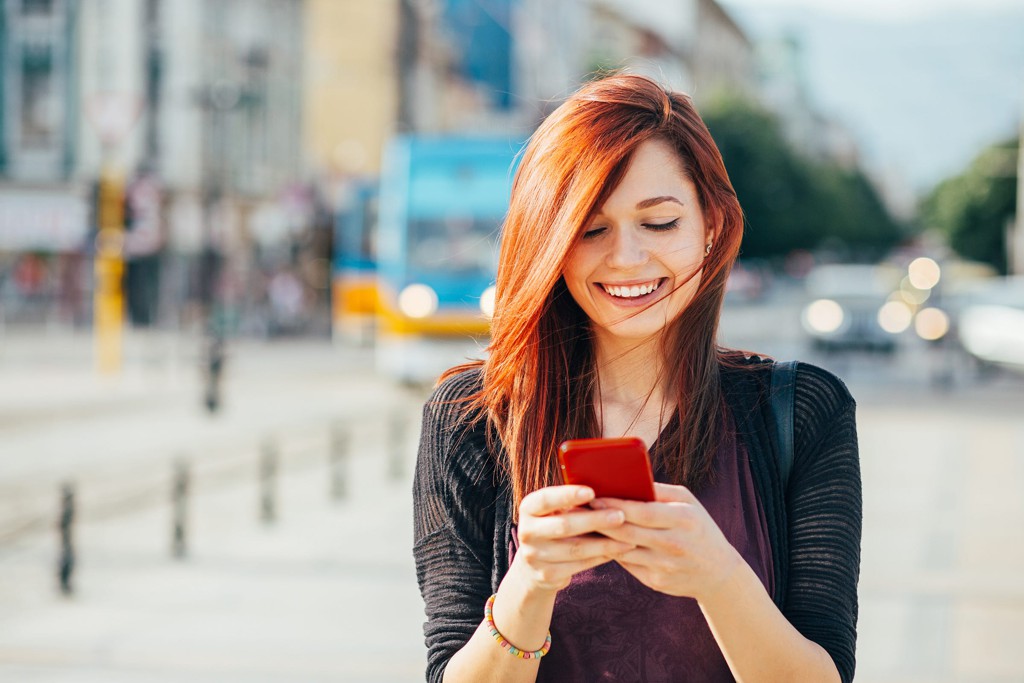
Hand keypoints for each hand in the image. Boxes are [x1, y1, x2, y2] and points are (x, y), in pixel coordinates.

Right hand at [511, 485, 634, 592]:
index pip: (545, 499)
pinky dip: (601, 557)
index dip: (567, 495)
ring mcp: (534, 556)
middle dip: (595, 520)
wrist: (533, 566)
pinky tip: (618, 551)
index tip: (592, 492)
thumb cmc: (554, 527)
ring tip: (629, 537)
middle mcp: (527, 532)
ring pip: (576, 549)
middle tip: (620, 516)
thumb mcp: (554, 512)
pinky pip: (580, 565)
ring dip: (605, 543)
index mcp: (528, 508)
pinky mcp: (547, 575)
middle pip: (564, 526)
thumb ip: (571, 502)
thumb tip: (608, 490)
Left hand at [593, 482, 742, 600]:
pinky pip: (626, 564)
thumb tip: (627, 478)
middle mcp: (674, 545)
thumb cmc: (698, 528)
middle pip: (627, 532)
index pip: (643, 512)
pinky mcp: (655, 582)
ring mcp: (664, 566)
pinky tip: (596, 541)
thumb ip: (660, 491)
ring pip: (622, 550)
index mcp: (683, 520)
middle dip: (599, 520)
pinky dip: (610, 551)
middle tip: (577, 509)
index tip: (593, 496)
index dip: (615, 505)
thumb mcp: (688, 504)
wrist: (718, 573)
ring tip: (581, 524)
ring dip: (599, 538)